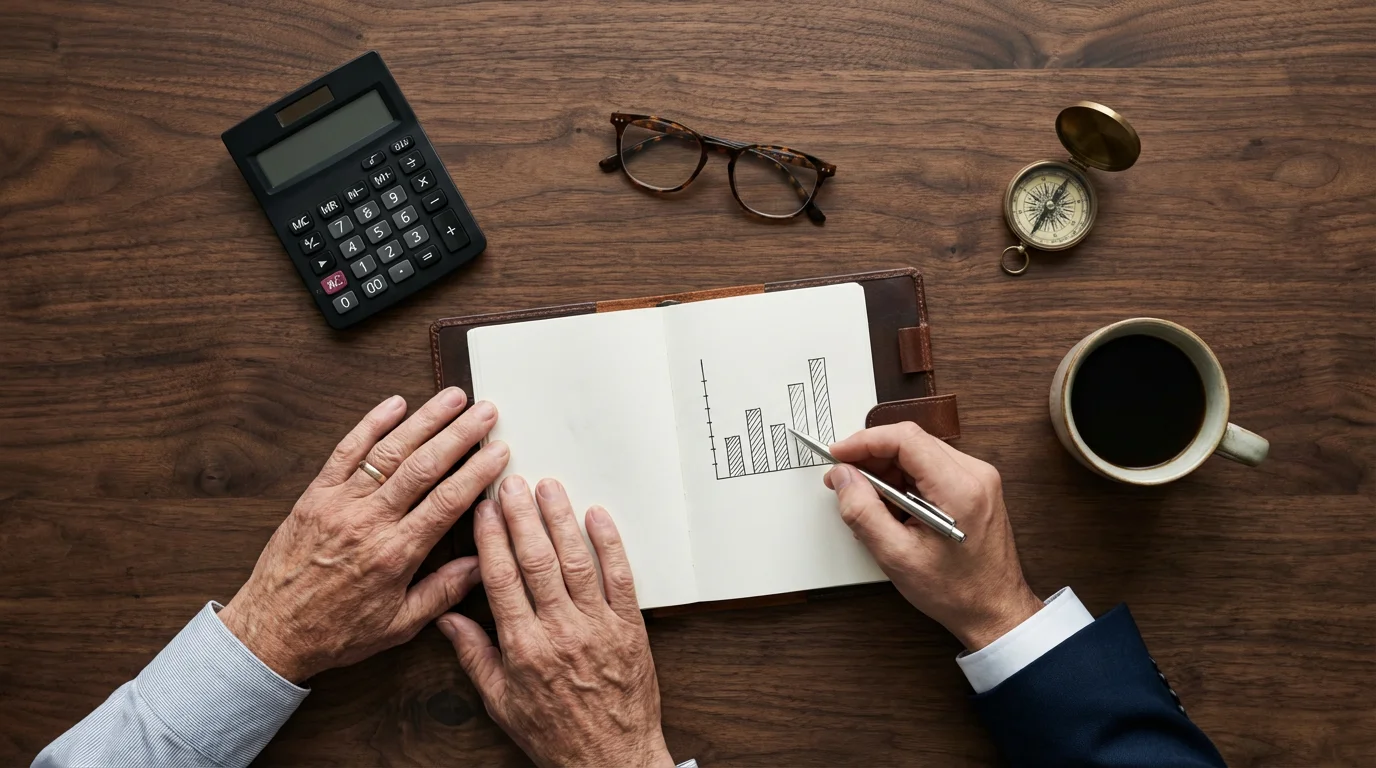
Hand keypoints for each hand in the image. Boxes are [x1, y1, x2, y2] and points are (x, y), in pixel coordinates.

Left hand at [218, 388, 508, 682]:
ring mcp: (340, 503)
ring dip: (425, 420)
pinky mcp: (316, 495)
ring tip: (453, 398)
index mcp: (395, 554)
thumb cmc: (336, 632)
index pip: (447, 501)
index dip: (477, 472)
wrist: (272, 631)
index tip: (499, 451)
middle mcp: (369, 522)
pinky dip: (371, 424)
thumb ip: (443, 592)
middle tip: (486, 411)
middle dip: (460, 434)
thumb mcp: (399, 625)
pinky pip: (346, 451)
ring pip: (390, 451)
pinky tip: (395, 404)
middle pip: (424, 466)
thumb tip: (483, 565)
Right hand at [437, 477, 672, 767]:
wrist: (610, 759)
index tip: (483, 509)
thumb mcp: (502, 702)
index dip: (491, 539)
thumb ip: (475, 656)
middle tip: (511, 482)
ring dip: (561, 520)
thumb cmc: (555, 734)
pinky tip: (597, 516)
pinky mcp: (630, 628)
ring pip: (576, 561)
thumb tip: (448, 619)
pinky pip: (620, 578)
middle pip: (536, 561)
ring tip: (549, 488)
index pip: (501, 580)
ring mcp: (597, 627)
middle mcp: (559, 632)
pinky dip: (609, 544)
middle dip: (521, 517)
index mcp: (523, 648)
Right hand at [824, 423, 1043, 650]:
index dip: (865, 441)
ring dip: (887, 471)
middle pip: (911, 443)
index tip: (838, 454)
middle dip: (872, 457)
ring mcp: (979, 480)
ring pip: (919, 454)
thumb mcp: (897, 556)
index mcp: (959, 488)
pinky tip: (891, 508)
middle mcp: (975, 475)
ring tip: (866, 502)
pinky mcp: (975, 488)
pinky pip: (931, 469)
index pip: (906, 439)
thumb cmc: (956, 591)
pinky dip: (904, 481)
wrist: (995, 611)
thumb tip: (842, 477)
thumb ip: (863, 511)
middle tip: (843, 480)